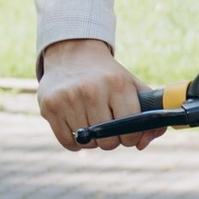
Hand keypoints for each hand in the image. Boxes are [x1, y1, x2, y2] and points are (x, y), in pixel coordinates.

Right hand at [38, 37, 155, 152]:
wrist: (74, 53)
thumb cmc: (108, 76)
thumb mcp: (132, 86)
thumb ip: (148, 116)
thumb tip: (142, 145)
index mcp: (117, 85)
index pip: (130, 130)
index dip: (132, 137)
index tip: (128, 132)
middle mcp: (92, 91)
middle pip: (108, 141)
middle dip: (112, 140)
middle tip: (109, 127)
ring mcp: (68, 99)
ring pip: (88, 143)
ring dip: (93, 140)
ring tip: (93, 122)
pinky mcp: (50, 106)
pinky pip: (68, 142)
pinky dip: (76, 142)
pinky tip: (78, 127)